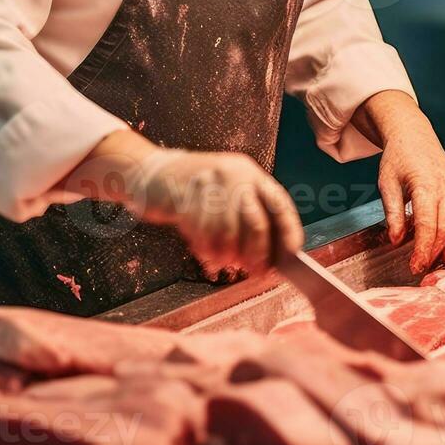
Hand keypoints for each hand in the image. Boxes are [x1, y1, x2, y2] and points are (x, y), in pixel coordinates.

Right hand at [119, 147, 303, 278]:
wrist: (153, 173)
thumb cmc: (196, 191)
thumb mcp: (229, 191)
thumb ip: (249, 215)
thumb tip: (272, 253)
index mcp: (250, 174)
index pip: (279, 204)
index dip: (288, 232)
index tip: (291, 256)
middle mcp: (234, 174)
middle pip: (256, 223)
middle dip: (257, 254)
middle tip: (254, 271)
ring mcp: (210, 183)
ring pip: (228, 233)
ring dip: (228, 256)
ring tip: (224, 263)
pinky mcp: (186, 194)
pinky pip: (203, 234)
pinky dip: (207, 251)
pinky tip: (206, 254)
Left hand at [358, 92, 444, 273]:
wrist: (415, 135)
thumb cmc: (398, 158)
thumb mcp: (387, 183)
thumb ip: (394, 213)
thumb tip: (396, 241)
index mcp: (425, 185)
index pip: (427, 224)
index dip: (422, 248)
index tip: (415, 266)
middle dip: (436, 252)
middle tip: (424, 270)